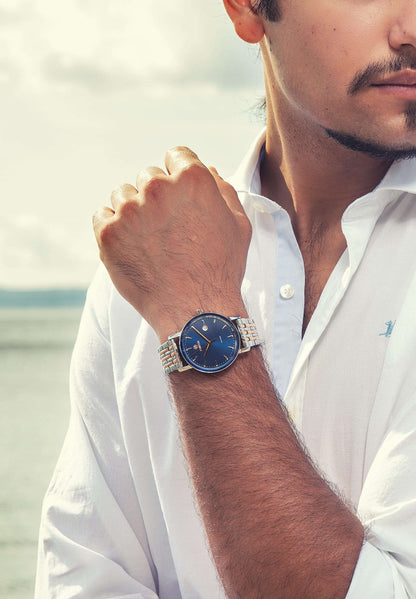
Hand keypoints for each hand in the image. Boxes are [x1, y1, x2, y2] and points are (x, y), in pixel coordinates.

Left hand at [93, 147, 250, 338]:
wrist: (195, 312)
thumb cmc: (220, 270)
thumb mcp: (238, 226)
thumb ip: (223, 190)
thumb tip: (209, 169)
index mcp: (192, 179)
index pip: (175, 156)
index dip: (177, 175)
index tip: (177, 195)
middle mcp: (159, 188)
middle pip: (148, 176)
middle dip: (156, 196)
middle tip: (165, 227)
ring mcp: (130, 211)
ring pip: (122, 195)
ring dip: (132, 211)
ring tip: (148, 241)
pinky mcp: (108, 234)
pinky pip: (101, 216)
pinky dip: (111, 228)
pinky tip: (130, 246)